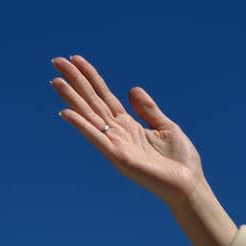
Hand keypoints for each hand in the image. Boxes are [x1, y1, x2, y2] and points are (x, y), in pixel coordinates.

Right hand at [50, 53, 204, 206]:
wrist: (189, 186)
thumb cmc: (180, 161)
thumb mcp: (166, 127)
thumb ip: (148, 109)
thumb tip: (132, 89)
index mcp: (129, 125)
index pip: (104, 96)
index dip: (90, 77)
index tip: (75, 59)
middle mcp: (118, 133)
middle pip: (92, 102)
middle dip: (75, 82)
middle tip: (57, 61)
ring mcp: (116, 145)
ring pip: (89, 117)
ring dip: (72, 99)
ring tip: (56, 81)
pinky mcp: (119, 158)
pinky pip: (97, 139)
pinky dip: (82, 126)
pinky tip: (66, 113)